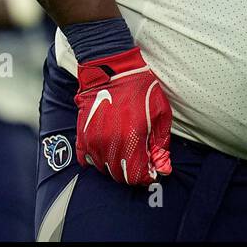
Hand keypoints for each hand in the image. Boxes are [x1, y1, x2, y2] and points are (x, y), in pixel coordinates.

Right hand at [75, 46, 172, 184]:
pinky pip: (86, 160)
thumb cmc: (140, 90)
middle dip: (133, 173)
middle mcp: (110, 145)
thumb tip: (163, 169)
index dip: (147, 175)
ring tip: (126, 152)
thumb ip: (161, 145)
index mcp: (131, 140)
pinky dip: (96, 161)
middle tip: (141, 160)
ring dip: (116, 167)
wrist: (112, 70)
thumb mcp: (161, 115)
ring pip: (104, 169)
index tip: (153, 168)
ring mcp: (93, 141)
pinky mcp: (82, 136)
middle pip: (120, 176)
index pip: (137, 176)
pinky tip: (107, 151)